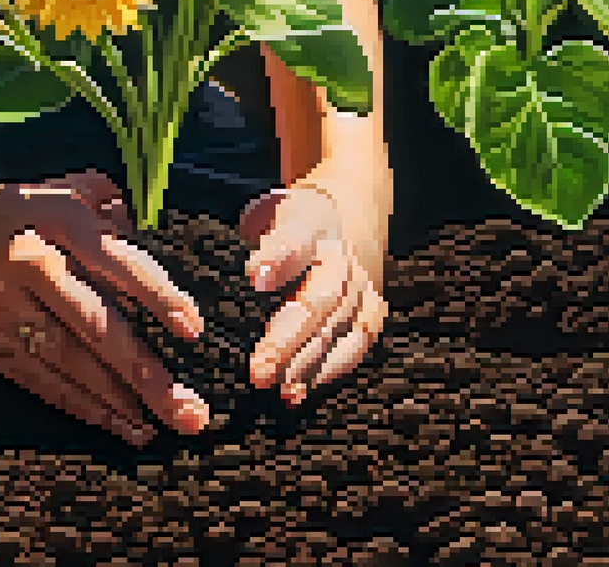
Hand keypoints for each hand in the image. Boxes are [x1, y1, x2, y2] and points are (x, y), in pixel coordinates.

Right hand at [0, 168, 208, 446]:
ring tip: (160, 426)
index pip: (114, 259)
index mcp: (53, 219)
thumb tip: (135, 220)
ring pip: (68, 360)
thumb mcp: (45, 188)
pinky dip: (78, 403)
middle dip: (145, 372)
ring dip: (117, 399)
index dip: (155, 294)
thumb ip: (96, 197)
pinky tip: (115, 423)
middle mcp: (29, 262)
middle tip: (189, 409)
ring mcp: (1, 307)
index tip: (192, 328)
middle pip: (94, 325)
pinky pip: (36, 378)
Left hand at [237, 171, 388, 406]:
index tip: (254, 278)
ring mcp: (360, 285)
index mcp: (311, 224)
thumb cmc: (289, 223)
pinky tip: (299, 393)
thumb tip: (238, 271)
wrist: (345, 215)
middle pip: (319, 298)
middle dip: (288, 337)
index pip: (294, 241)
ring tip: (280, 390)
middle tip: (258, 369)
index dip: (277, 260)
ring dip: (308, 362)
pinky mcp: (370, 312)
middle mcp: (341, 257)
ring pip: (338, 328)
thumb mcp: (266, 214)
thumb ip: (250, 240)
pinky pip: (356, 345)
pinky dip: (329, 371)